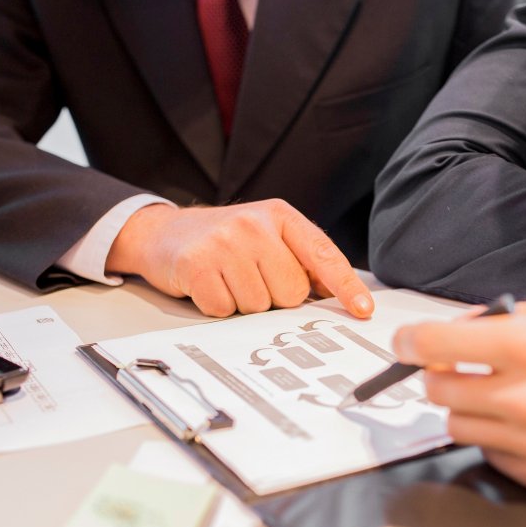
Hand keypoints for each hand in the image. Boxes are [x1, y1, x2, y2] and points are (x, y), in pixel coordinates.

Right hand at [106, 200, 373, 317]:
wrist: (163, 233)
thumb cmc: (224, 241)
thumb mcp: (267, 236)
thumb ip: (300, 260)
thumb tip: (337, 296)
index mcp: (280, 216)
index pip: (323, 254)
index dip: (346, 286)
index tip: (362, 311)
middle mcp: (254, 224)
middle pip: (291, 292)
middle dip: (274, 297)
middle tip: (250, 278)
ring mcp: (224, 243)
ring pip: (259, 305)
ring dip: (244, 303)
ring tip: (228, 279)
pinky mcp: (197, 265)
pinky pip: (226, 310)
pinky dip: (218, 306)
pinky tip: (209, 285)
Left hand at [394, 297, 525, 494]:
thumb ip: (515, 318)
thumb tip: (468, 327)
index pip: (438, 345)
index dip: (411, 342)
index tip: (405, 344)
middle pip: (439, 392)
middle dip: (441, 376)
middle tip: (459, 368)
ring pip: (459, 427)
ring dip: (468, 408)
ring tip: (502, 395)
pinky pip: (493, 456)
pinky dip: (499, 439)